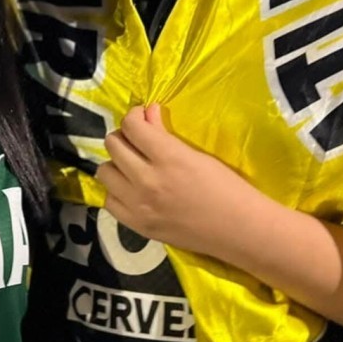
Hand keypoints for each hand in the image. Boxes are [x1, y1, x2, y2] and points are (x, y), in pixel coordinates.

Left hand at [97, 104, 248, 255]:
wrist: (238, 229)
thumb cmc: (227, 187)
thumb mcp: (197, 154)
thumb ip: (165, 134)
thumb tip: (148, 112)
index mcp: (168, 157)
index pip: (131, 126)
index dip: (134, 115)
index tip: (142, 117)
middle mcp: (147, 181)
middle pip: (113, 145)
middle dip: (124, 136)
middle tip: (138, 140)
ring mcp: (139, 206)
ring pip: (104, 172)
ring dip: (116, 164)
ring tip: (133, 166)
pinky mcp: (137, 226)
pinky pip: (109, 201)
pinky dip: (117, 191)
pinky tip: (132, 190)